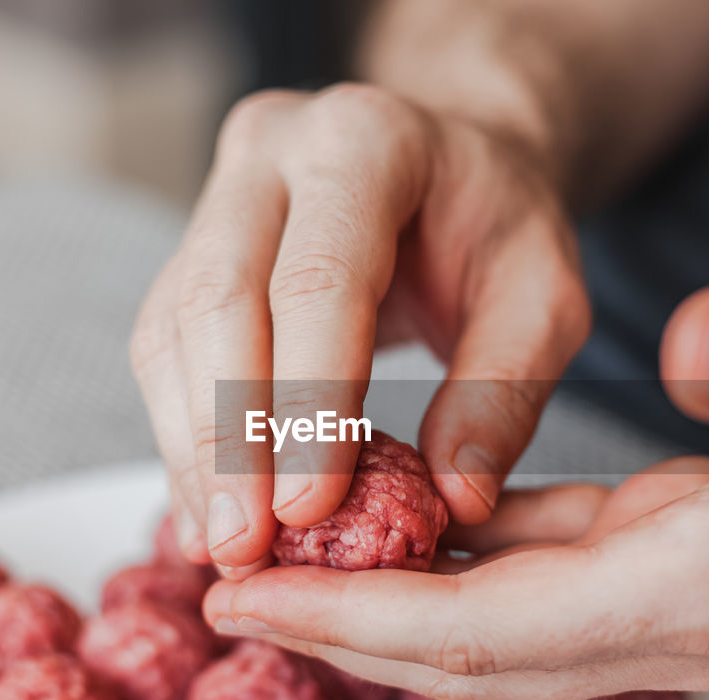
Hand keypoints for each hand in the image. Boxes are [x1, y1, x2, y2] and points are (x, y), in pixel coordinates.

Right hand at [130, 84, 589, 576]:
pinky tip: (209, 507)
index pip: (320, 280)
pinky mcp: (194, 246)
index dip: (304, 401)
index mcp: (369, 142)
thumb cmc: (499, 229)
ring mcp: (221, 193)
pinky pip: (165, 345)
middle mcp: (274, 151)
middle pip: (219, 301)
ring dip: (192, 449)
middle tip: (244, 549)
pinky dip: (184, 435)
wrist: (455, 160)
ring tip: (225, 548)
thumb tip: (455, 502)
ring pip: (173, 328)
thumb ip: (504, 392)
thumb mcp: (543, 298)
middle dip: (226, 439)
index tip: (306, 510)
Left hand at [202, 263, 708, 699]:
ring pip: (499, 623)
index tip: (251, 590)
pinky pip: (541, 579)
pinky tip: (409, 512)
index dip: (363, 618)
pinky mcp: (680, 567)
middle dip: (344, 627)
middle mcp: (683, 622)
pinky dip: (462, 559)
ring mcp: (680, 604)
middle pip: (474, 651)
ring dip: (390, 600)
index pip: (495, 628)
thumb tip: (693, 341)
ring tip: (286, 557)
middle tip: (226, 585)